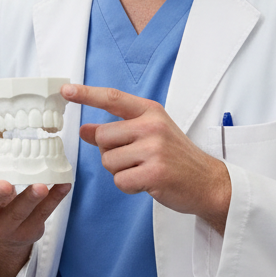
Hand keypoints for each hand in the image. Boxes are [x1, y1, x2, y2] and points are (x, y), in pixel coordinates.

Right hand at [0, 143, 71, 276]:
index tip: (2, 184)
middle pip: (7, 212)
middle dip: (13, 198)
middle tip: (12, 186)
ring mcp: (16, 228)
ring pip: (27, 212)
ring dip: (36, 198)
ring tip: (43, 186)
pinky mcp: (33, 228)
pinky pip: (45, 212)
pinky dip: (56, 196)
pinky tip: (63, 184)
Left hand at [63, 83, 230, 234]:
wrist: (210, 182)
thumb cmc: (175, 157)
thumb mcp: (148, 135)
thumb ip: (116, 130)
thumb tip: (84, 129)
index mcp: (150, 112)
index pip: (113, 98)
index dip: (87, 94)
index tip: (66, 90)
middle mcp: (152, 126)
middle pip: (103, 137)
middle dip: (110, 152)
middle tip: (135, 159)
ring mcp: (155, 149)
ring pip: (108, 161)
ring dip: (120, 171)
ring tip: (144, 170)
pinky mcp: (155, 173)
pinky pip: (120, 181)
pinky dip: (129, 186)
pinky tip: (147, 182)